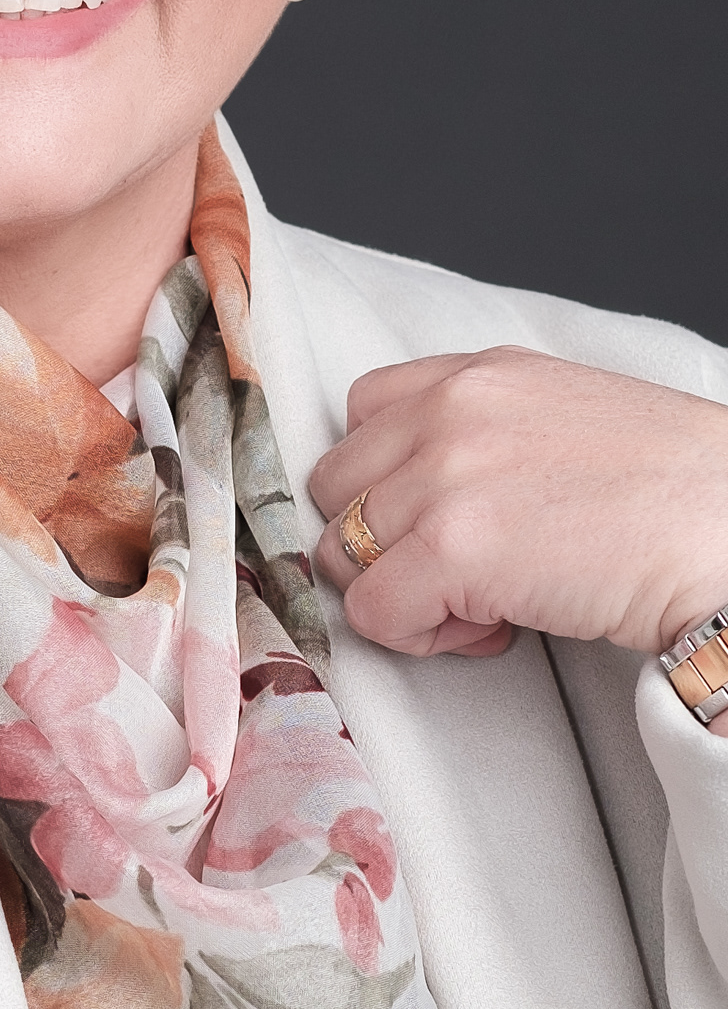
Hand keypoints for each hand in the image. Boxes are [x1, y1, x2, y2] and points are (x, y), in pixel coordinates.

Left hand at [308, 347, 727, 675]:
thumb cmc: (671, 491)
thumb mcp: (559, 416)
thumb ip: (481, 430)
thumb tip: (424, 496)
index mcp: (475, 373)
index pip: (363, 412)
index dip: (388, 480)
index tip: (436, 517)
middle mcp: (447, 410)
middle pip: (337, 485)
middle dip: (384, 537)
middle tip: (460, 571)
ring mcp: (443, 476)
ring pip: (342, 550)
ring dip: (400, 589)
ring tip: (482, 603)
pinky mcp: (452, 549)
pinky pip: (374, 610)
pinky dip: (419, 636)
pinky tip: (494, 629)